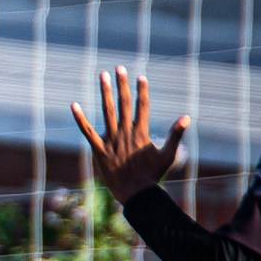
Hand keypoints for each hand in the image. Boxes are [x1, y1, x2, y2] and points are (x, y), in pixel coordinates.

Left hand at [71, 66, 189, 205]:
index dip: (142, 91)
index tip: (141, 77)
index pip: (142, 106)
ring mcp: (111, 140)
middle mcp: (126, 132)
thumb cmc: (152, 175)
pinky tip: (73, 104)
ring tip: (103, 75)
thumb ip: (176, 135)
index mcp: (142, 132)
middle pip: (124, 104)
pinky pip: (87, 131)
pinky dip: (80, 118)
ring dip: (105, 92)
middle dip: (122, 84)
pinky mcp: (98, 149)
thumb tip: (186, 117)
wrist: (135, 192)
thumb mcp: (169, 155)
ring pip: (107, 112)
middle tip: (119, 67)